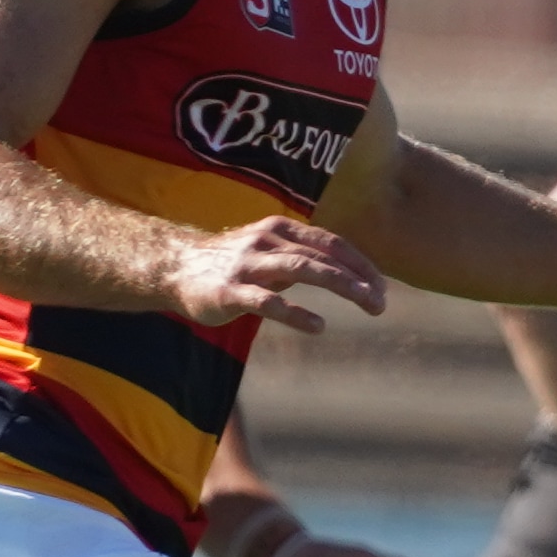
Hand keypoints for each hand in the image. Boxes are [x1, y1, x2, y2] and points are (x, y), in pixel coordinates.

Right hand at [168, 217, 387, 334]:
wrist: (173, 268)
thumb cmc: (234, 262)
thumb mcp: (272, 251)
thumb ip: (307, 257)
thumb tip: (354, 275)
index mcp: (281, 229)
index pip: (332, 243)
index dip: (361, 264)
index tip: (382, 287)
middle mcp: (267, 240)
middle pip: (323, 256)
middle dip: (358, 278)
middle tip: (381, 302)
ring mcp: (247, 265)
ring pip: (302, 269)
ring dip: (340, 286)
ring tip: (367, 303)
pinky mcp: (230, 291)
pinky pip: (268, 302)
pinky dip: (296, 313)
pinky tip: (318, 326)